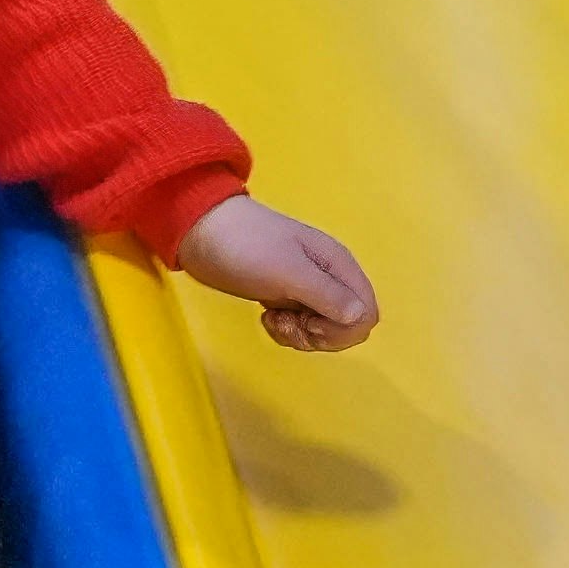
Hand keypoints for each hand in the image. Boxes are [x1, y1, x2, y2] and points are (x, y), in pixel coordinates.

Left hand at [173, 193, 379, 354]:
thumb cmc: (245, 245)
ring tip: (273, 318)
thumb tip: (360, 319)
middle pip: (348, 326)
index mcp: (338, 265)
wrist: (201, 231)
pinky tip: (266, 316)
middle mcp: (329, 277)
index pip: (367, 312)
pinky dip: (286, 330)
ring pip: (324, 330)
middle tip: (289, 322)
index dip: (343, 329)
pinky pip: (302, 326)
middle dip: (320, 336)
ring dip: (300, 335)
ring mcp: (307, 288)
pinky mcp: (286, 297)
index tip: (310, 321)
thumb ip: (327, 295)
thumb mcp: (288, 271)